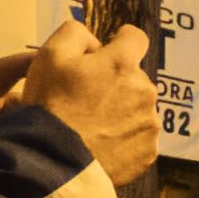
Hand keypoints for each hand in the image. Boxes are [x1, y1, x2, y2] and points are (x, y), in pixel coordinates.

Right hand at [24, 20, 159, 182]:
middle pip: (134, 77)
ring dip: (122, 111)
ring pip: (138, 108)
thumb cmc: (50, 106)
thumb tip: (95, 43)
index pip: (135, 38)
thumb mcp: (50, 55)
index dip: (119, 40)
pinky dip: (124, 138)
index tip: (106, 51)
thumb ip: (75, 33)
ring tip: (93, 126)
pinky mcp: (148, 153)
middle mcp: (145, 92)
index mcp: (122, 64)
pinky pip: (138, 137)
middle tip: (86, 98)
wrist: (54, 164)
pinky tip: (102, 145)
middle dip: (115, 81)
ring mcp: (149, 125)